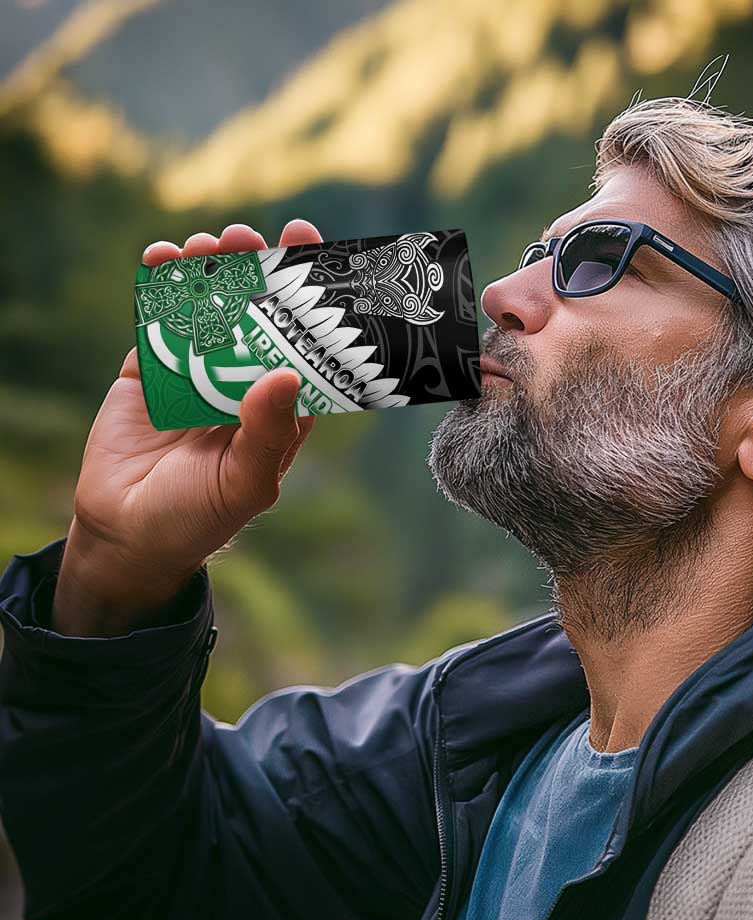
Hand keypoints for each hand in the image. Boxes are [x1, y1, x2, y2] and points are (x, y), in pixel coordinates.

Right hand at [52, 220, 322, 636]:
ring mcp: (196, 371)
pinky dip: (159, 286)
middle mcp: (243, 381)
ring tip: (207, 245)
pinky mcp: (150, 369)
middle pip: (256, 314)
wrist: (128, 534)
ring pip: (208, 308)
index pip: (303, 344)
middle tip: (249, 237)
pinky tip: (162, 259)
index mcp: (280, 407)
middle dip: (255, 271)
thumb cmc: (200, 517)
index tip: (310, 253)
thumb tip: (285, 375)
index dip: (309, 301)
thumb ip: (267, 432)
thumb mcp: (245, 482)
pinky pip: (157, 320)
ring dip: (209, 270)